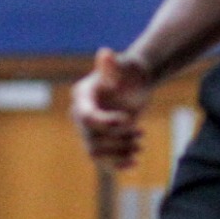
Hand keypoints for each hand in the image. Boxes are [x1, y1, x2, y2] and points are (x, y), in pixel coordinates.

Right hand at [71, 48, 154, 169]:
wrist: (136, 85)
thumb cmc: (130, 73)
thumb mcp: (124, 69)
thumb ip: (112, 66)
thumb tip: (105, 53)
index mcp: (82, 97)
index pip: (86, 117)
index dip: (106, 122)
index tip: (129, 118)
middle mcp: (80, 115)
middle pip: (92, 138)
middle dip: (117, 138)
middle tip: (139, 131)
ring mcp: (88, 130)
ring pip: (96, 152)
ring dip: (119, 152)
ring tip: (139, 144)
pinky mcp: (99, 141)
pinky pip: (102, 161)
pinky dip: (116, 164)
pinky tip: (134, 163)